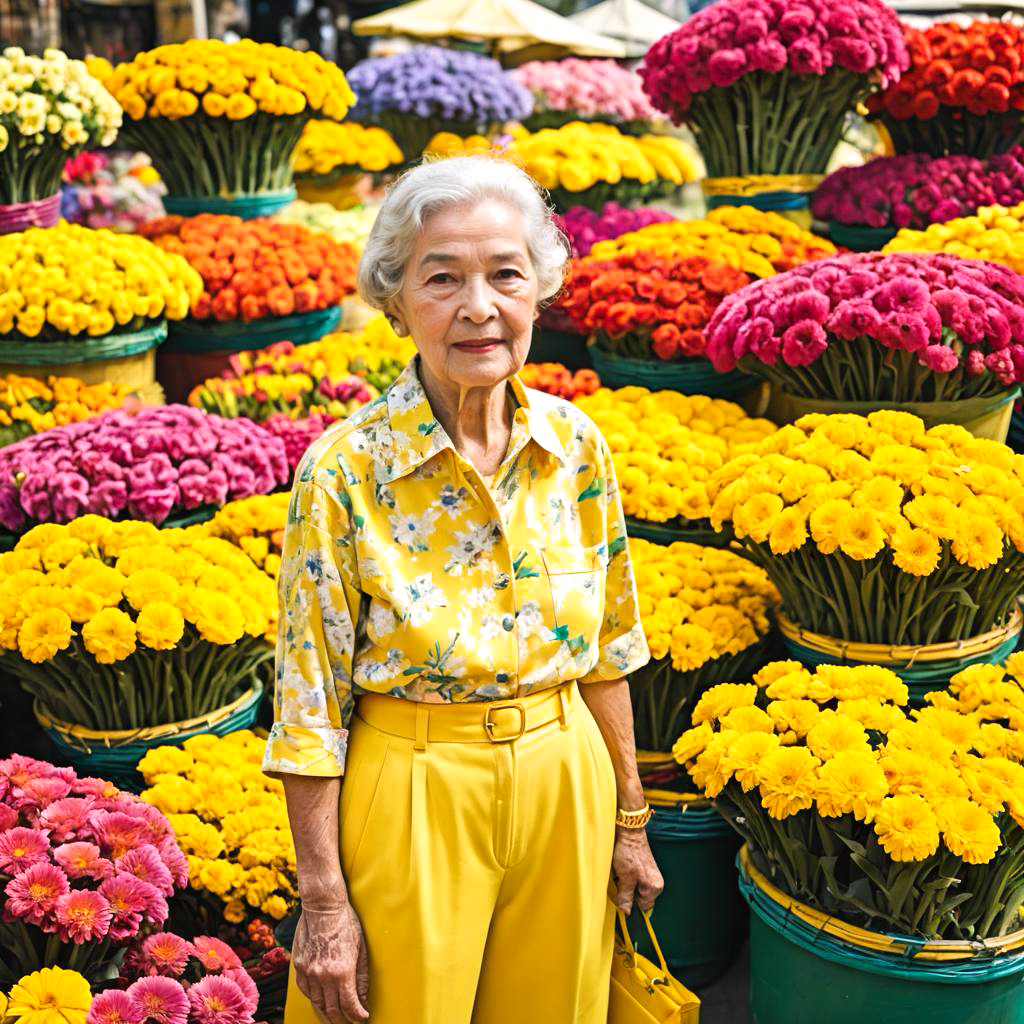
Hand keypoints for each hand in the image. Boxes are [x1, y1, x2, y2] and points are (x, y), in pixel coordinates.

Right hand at [292, 903, 369, 1022]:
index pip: (349, 1005)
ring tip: (335, 1016)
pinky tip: (320, 999)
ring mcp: (309, 971)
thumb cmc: (345, 922)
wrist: (323, 906)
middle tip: (349, 1021)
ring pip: (317, 1003)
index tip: (362, 1017)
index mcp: (342, 971)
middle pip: (332, 1009)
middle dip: (342, 1019)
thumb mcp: (361, 948)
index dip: (357, 1015)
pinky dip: (313, 998)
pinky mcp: (299, 965)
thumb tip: (363, 997)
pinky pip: (305, 990)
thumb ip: (362, 976)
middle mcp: (324, 975)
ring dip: (327, 1012)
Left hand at [611, 828, 663, 914]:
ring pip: (634, 889)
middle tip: (620, 881)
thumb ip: (626, 897)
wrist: (629, 832)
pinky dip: (625, 878)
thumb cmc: (628, 853)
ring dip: (625, 885)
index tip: (620, 899)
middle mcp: (655, 883)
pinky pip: (633, 881)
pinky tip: (621, 870)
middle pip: (638, 899)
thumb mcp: (625, 878)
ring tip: (620, 873)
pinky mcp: (644, 870)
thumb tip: (626, 913)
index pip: (642, 908)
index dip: (629, 905)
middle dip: (626, 893)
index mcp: (654, 888)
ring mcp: (650, 876)